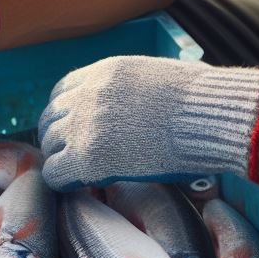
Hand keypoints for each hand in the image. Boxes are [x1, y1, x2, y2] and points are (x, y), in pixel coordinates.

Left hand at [38, 55, 258, 190]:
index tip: (75, 129)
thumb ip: (133, 87)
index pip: (62, 92)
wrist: (209, 116)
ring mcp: (84, 124)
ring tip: (80, 174)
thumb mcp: (156, 77)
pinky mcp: (88, 157)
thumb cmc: (199, 99)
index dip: (67, 113)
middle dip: (58, 137)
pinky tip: (81, 185)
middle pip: (50, 118)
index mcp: (104, 72)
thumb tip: (144, 100)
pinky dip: (64, 181)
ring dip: (62, 159)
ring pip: (50, 146)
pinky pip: (56, 173)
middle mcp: (87, 94)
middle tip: (74, 155)